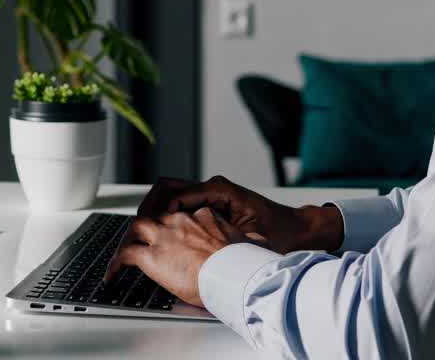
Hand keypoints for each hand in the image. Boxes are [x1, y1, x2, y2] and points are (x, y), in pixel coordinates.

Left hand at [111, 207, 248, 307]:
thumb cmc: (245, 265)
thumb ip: (251, 240)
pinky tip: (112, 275)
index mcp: (205, 216)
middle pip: (157, 214)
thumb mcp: (252, 244)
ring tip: (123, 252)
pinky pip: (126, 254)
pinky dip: (115, 264)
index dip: (178, 226)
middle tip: (142, 238)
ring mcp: (164, 236)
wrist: (234, 274)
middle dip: (148, 224)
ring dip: (129, 238)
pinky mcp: (152, 255)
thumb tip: (262, 242)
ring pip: (137, 226)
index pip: (185, 215)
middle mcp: (181, 221)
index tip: (178, 237)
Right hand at [141, 175, 343, 254]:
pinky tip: (160, 233)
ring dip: (153, 210)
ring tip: (142, 233)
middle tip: (135, 230)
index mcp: (219, 190)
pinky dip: (165, 214)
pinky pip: (179, 203)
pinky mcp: (210, 203)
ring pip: (169, 193)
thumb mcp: (254, 241)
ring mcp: (209, 194)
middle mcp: (212, 188)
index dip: (155, 211)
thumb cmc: (281, 235)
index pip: (175, 193)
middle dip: (147, 207)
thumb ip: (228, 241)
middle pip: (165, 188)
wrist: (299, 230)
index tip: (144, 228)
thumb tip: (198, 246)